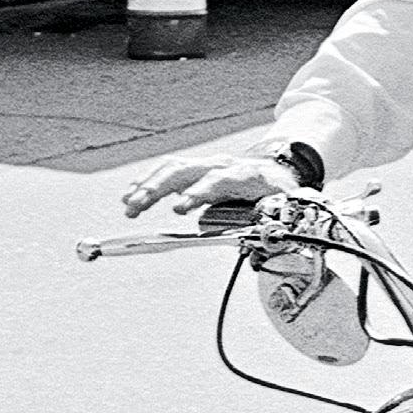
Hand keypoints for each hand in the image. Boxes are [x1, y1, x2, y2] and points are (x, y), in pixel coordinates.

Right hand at [122, 154, 299, 217]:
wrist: (279, 169)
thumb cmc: (278, 192)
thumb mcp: (284, 209)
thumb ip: (270, 226)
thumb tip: (258, 247)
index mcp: (246, 175)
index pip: (218, 181)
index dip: (198, 193)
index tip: (179, 209)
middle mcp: (223, 165)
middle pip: (186, 171)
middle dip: (159, 188)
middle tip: (137, 206)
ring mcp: (208, 165)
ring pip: (173, 168)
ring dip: (148, 185)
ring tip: (128, 204)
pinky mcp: (197, 168)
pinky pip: (170, 170)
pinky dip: (149, 180)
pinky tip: (132, 193)